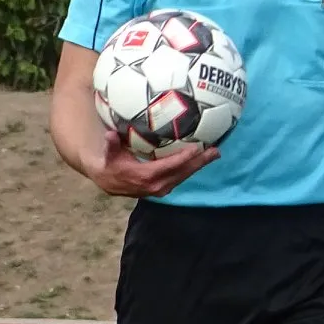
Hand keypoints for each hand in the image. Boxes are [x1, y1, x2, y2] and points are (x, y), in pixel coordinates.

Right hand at [85, 131, 217, 198]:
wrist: (108, 181)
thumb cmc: (110, 163)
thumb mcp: (109, 153)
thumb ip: (110, 144)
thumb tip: (110, 134)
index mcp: (145, 176)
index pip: (169, 166)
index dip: (183, 158)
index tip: (196, 149)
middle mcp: (156, 185)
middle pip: (182, 173)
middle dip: (200, 162)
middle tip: (215, 151)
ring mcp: (161, 189)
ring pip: (184, 176)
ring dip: (199, 165)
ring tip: (213, 154)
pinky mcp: (163, 188)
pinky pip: (180, 177)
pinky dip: (191, 168)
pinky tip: (200, 159)